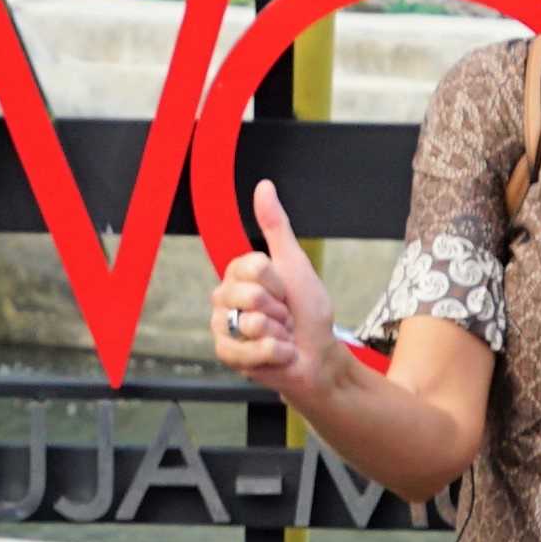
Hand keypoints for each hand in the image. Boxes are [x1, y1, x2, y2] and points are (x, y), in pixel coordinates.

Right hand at [211, 198, 336, 400]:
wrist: (317, 355)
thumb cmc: (308, 312)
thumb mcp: (294, 264)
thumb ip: (276, 226)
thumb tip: (264, 186)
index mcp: (238, 275)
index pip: (252, 266)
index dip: (277, 281)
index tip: (285, 291)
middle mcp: (224, 299)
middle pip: (250, 294)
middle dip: (279, 309)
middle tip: (284, 317)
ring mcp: (222, 328)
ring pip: (251, 323)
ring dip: (279, 333)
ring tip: (281, 335)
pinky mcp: (227, 355)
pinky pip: (249, 351)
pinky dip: (275, 353)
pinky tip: (278, 354)